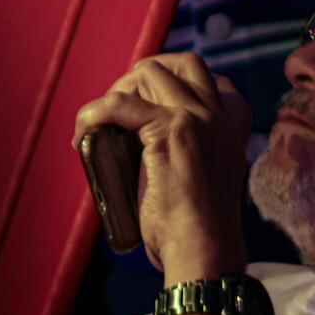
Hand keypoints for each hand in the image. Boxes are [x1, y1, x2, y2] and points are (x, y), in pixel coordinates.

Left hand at [73, 53, 252, 278]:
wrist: (204, 252)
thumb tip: (141, 150)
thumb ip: (187, 156)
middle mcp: (219, 117)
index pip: (209, 78)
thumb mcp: (202, 182)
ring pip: (150, 73)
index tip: (144, 105)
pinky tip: (83, 135)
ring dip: (116, 92)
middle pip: (182, 63)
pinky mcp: (171, 130)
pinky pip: (120, 104)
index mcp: (231, 128)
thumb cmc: (196, 232)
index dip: (172, 82)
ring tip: (99, 124)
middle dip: (143, 75)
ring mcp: (198, 119)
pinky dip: (94, 114)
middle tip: (118, 110)